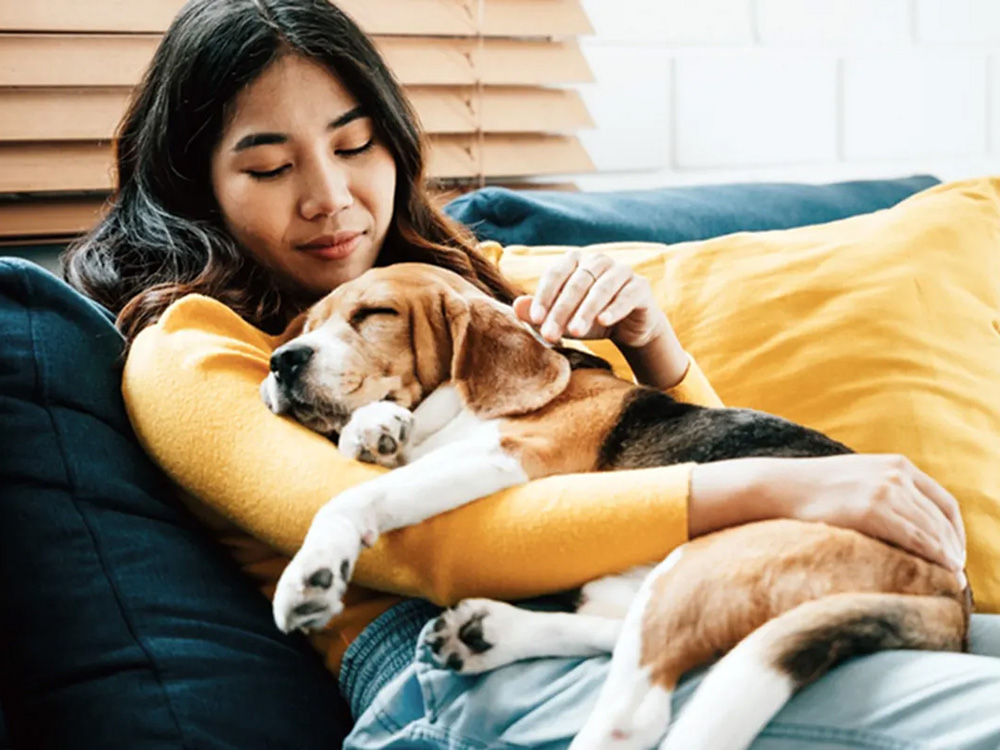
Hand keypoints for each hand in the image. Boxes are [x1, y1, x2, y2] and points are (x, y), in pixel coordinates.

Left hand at [512, 249, 667, 348]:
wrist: (628, 328)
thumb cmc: (589, 319)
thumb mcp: (562, 319)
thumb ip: (539, 312)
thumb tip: (515, 307)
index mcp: (575, 261)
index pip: (556, 274)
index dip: (544, 296)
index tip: (535, 319)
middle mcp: (598, 261)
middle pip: (576, 283)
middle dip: (562, 310)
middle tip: (550, 334)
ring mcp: (621, 271)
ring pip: (601, 289)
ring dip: (586, 311)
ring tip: (575, 332)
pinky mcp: (640, 286)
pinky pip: (627, 295)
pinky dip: (614, 308)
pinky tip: (603, 321)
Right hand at [691, 454, 966, 575]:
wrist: (778, 487)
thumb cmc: (813, 490)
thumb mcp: (858, 479)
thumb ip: (886, 490)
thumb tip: (907, 522)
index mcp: (897, 464)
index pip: (944, 502)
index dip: (955, 531)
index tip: (954, 553)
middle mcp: (896, 474)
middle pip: (942, 518)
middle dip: (953, 548)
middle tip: (955, 574)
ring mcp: (885, 490)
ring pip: (933, 531)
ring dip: (946, 557)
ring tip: (949, 580)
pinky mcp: (872, 509)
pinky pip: (916, 538)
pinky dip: (933, 557)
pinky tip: (937, 571)